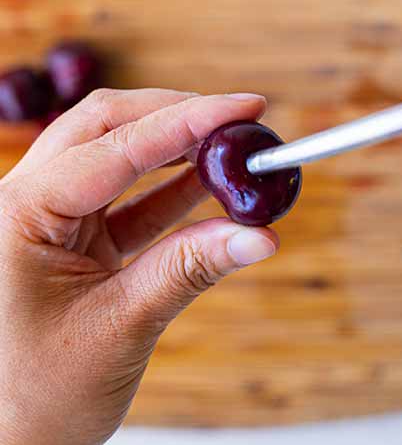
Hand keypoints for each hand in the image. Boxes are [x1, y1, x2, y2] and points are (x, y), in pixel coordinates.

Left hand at [0, 89, 279, 444]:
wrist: (4, 444)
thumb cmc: (34, 397)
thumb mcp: (119, 328)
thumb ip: (189, 270)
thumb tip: (261, 235)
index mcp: (17, 216)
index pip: (114, 146)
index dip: (187, 121)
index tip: (246, 105)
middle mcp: (23, 205)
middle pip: (105, 127)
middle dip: (176, 116)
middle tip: (241, 117)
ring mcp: (44, 222)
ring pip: (115, 156)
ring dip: (178, 151)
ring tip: (236, 153)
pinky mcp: (67, 242)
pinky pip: (125, 198)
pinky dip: (172, 190)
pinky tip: (216, 190)